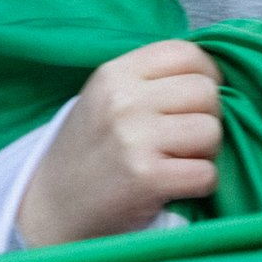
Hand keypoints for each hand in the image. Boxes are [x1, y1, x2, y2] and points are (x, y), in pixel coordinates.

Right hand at [16, 40, 221, 247]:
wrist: (49, 208)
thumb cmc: (86, 151)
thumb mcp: (104, 98)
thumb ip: (148, 80)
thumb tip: (209, 75)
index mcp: (115, 73)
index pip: (184, 52)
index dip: (205, 73)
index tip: (200, 98)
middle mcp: (124, 100)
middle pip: (206, 91)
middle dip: (209, 116)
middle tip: (188, 137)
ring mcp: (135, 139)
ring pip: (212, 130)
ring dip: (207, 152)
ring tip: (181, 161)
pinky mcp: (146, 178)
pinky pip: (207, 173)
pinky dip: (202, 183)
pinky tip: (178, 186)